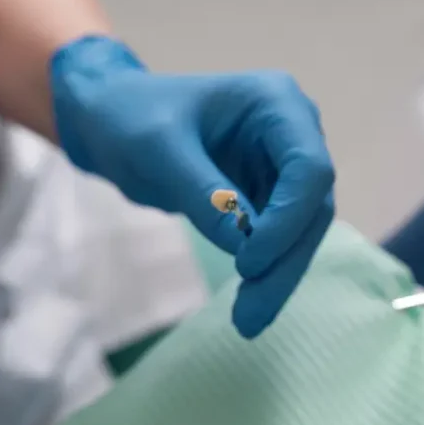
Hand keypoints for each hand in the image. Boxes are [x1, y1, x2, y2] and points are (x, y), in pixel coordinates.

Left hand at [49, 35, 334, 337]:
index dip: (288, 219)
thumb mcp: (158, 149)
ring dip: (280, 274)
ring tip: (248, 321)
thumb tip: (245, 249)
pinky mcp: (272, 192)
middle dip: (285, 260)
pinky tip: (250, 303)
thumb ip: (204, 194)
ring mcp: (286, 164)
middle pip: (312, 205)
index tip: (247, 261)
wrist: (111, 119)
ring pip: (303, 229)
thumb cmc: (130, 117)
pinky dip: (268, 270)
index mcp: (278, 104)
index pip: (310, 168)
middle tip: (251, 316)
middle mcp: (295, 132)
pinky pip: (282, 237)